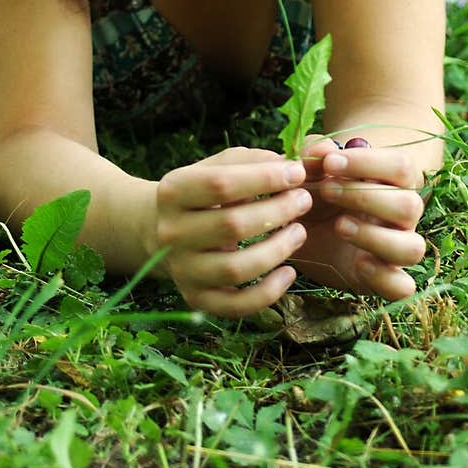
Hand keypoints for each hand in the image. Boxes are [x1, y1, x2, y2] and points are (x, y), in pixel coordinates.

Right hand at [154, 147, 311, 315]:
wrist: (163, 231)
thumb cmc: (203, 193)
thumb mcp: (218, 167)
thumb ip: (251, 161)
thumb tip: (290, 166)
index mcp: (173, 192)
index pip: (221, 184)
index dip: (264, 178)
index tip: (297, 173)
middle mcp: (171, 233)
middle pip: (231, 226)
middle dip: (277, 212)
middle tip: (304, 200)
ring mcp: (183, 270)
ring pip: (235, 269)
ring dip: (277, 250)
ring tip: (300, 232)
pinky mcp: (196, 298)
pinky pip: (236, 305)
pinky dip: (268, 293)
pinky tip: (289, 273)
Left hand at [295, 136, 425, 299]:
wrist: (301, 233)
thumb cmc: (312, 192)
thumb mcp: (307, 171)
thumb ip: (312, 155)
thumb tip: (324, 149)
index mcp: (390, 183)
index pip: (402, 166)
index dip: (370, 162)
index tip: (330, 163)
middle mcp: (400, 216)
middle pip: (411, 205)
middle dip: (365, 196)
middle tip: (326, 191)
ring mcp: (394, 249)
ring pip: (413, 248)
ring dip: (375, 236)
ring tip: (339, 225)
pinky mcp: (382, 279)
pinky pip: (402, 287)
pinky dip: (385, 277)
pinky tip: (359, 263)